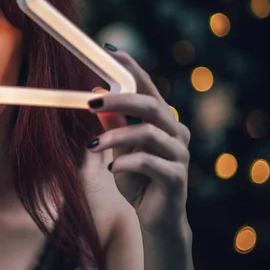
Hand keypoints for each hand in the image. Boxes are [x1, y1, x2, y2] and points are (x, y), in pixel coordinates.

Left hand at [86, 47, 191, 237]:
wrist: (156, 219)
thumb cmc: (138, 180)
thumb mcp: (119, 149)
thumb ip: (113, 125)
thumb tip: (95, 95)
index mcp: (164, 122)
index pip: (148, 87)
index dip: (132, 67)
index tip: (109, 51)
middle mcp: (176, 133)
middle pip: (152, 105)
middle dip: (119, 99)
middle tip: (90, 102)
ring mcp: (180, 155)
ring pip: (148, 133)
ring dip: (116, 137)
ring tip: (91, 146)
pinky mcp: (176, 178)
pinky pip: (149, 162)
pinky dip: (126, 162)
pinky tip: (112, 168)